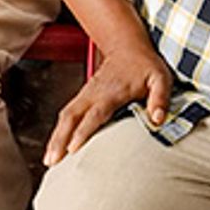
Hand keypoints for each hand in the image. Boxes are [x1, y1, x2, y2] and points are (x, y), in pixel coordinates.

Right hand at [44, 46, 174, 166]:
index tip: (72, 149)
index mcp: (112, 92)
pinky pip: (66, 115)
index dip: (83, 131)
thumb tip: (157, 120)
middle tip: (51, 162)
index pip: (94, 114)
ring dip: (55, 138)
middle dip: (59, 140)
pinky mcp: (82, 96)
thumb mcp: (160, 78)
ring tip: (49, 161)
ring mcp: (86, 94)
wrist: (127, 47)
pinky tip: (55, 147)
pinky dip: (58, 131)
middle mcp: (93, 93)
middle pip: (70, 117)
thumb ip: (160, 99)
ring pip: (64, 116)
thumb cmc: (145, 66)